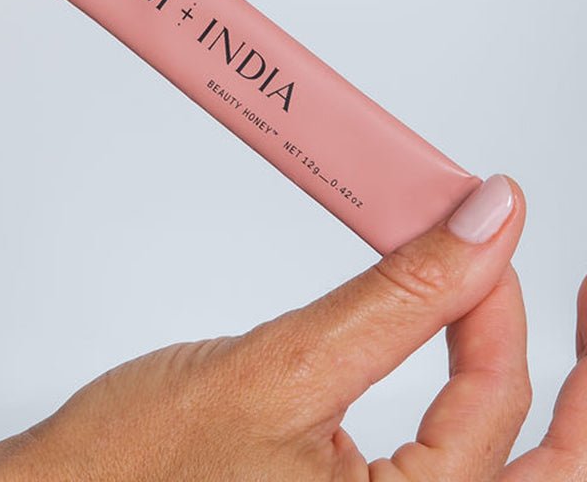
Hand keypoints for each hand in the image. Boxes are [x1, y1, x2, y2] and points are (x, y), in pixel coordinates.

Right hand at [0, 174, 586, 480]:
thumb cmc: (135, 468)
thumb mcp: (284, 369)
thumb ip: (400, 297)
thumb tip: (485, 222)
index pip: (520, 428)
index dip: (517, 315)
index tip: (497, 229)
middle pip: (546, 466)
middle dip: (562, 371)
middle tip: (565, 294)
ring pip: (498, 457)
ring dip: (506, 366)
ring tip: (492, 291)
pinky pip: (446, 452)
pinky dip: (460, 385)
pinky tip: (448, 335)